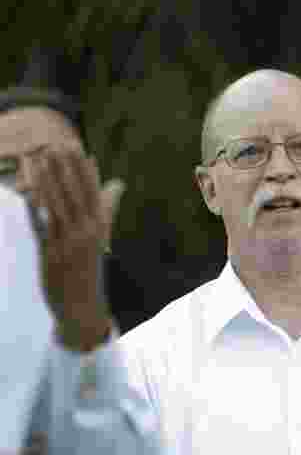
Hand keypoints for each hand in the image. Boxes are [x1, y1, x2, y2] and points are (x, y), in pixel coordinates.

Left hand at [32, 148, 113, 351]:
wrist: (83, 308)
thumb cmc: (91, 271)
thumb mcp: (101, 240)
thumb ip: (106, 211)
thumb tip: (117, 185)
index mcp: (101, 229)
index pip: (95, 194)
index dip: (87, 172)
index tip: (81, 151)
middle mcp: (88, 234)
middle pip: (77, 195)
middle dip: (67, 170)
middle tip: (59, 146)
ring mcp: (69, 243)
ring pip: (59, 206)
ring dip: (49, 181)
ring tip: (42, 161)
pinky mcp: (51, 254)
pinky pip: (42, 226)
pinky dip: (36, 209)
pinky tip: (29, 193)